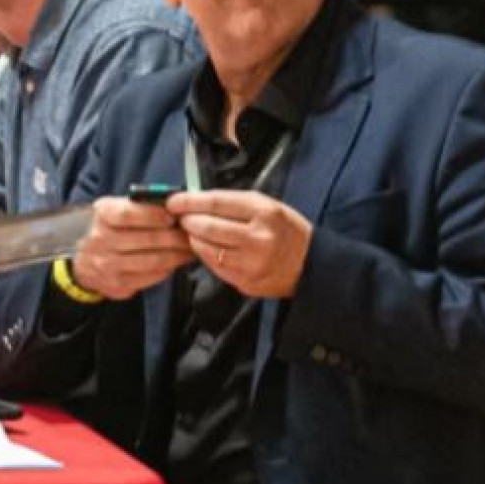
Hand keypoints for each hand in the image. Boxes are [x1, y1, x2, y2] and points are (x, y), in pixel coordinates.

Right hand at [69, 196, 195, 300]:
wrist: (81, 257)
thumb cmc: (106, 227)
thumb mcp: (114, 207)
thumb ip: (140, 205)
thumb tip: (173, 206)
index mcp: (102, 215)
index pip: (129, 214)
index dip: (155, 215)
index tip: (174, 215)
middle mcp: (101, 241)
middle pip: (147, 240)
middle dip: (176, 237)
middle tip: (192, 234)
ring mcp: (107, 265)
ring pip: (152, 261)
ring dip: (177, 255)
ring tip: (189, 249)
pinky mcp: (116, 285)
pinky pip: (150, 277)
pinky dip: (167, 269)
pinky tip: (175, 262)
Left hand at [169, 189, 312, 298]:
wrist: (310, 265)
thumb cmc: (286, 230)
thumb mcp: (269, 206)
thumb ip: (235, 204)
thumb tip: (198, 201)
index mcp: (264, 212)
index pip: (217, 203)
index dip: (190, 201)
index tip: (174, 201)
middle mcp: (258, 238)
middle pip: (208, 227)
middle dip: (188, 221)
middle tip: (182, 218)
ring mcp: (251, 263)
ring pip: (207, 249)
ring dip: (193, 239)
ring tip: (192, 232)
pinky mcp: (246, 282)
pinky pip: (215, 267)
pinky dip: (205, 255)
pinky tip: (205, 248)